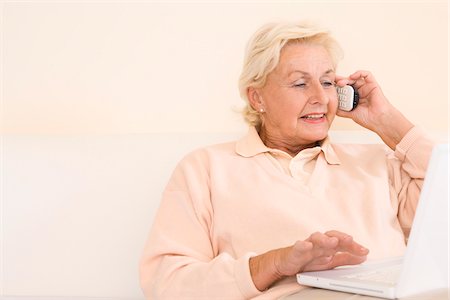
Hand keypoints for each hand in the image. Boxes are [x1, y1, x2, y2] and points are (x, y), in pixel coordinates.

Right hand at [249, 230, 368, 290]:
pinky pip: (298, 246)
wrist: (287, 262)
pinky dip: (303, 244)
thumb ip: (346, 259)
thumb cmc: (308, 259)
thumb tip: (363, 257)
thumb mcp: (331, 262)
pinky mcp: (295, 251)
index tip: (365, 251)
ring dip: (325, 239)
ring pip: (316, 238)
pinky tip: (307, 245)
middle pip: (331, 236)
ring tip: (332, 242)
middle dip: (341, 237)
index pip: (343, 243)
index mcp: (328, 246)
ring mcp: (307, 245)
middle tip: (351, 240)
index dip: (354, 246)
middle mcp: (319, 243)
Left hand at [336, 70, 413, 148]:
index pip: (344, 89)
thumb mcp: (350, 114)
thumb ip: (342, 110)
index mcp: (354, 98)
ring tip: (341, 83)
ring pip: (355, 78)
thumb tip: (332, 107)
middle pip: (348, 82)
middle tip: (333, 83)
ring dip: (347, 78)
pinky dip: (359, 72)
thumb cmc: (367, 119)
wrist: (378, 120)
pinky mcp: (373, 84)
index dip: (337, 87)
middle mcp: (360, 92)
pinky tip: (352, 76)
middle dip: (340, 81)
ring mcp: (366, 88)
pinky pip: (367, 74)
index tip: (329, 86)